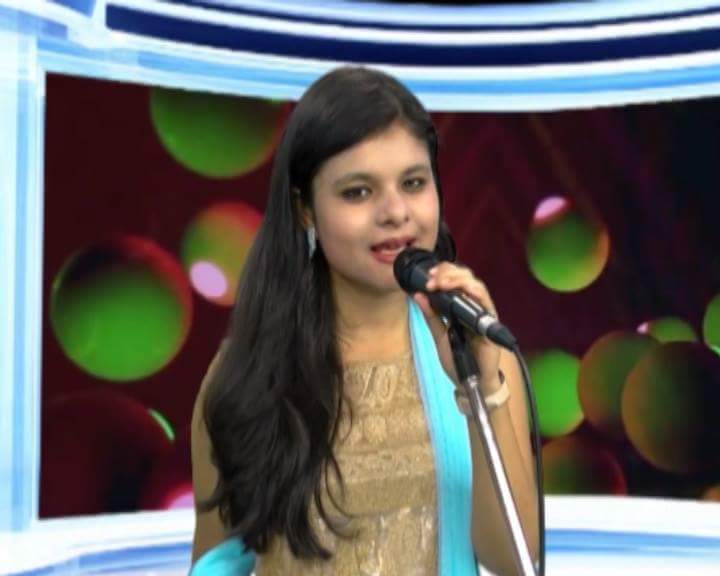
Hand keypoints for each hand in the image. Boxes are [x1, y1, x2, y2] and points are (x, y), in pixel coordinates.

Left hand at [412, 262, 501, 393]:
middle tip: (433, 280)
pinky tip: (465, 290)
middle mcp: (473, 306)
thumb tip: (418, 295)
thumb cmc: (458, 360)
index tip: (428, 277)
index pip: (454, 280)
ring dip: (459, 280)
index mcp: (460, 307)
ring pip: (476, 286)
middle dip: (448, 273)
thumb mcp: (439, 336)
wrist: (471, 383)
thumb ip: (431, 317)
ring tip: (443, 283)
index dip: (442, 273)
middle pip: (466, 278)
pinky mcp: (491, 324)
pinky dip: (476, 293)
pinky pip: (486, 304)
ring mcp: (484, 313)